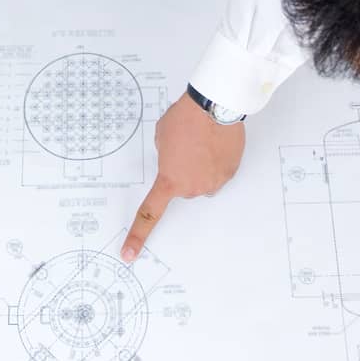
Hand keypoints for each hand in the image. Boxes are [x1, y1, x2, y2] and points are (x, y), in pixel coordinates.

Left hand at [120, 92, 244, 261]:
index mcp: (170, 181)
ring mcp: (213, 183)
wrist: (214, 107)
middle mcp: (192, 188)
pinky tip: (216, 143)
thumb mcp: (162, 137)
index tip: (129, 254)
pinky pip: (219, 171)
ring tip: (203, 142)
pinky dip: (217, 161)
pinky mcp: (230, 173)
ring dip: (201, 166)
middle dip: (183, 171)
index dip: (137, 235)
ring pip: (202, 180)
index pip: (150, 213)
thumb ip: (165, 156)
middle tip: (185, 148)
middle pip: (184, 187)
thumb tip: (176, 160)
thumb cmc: (184, 119)